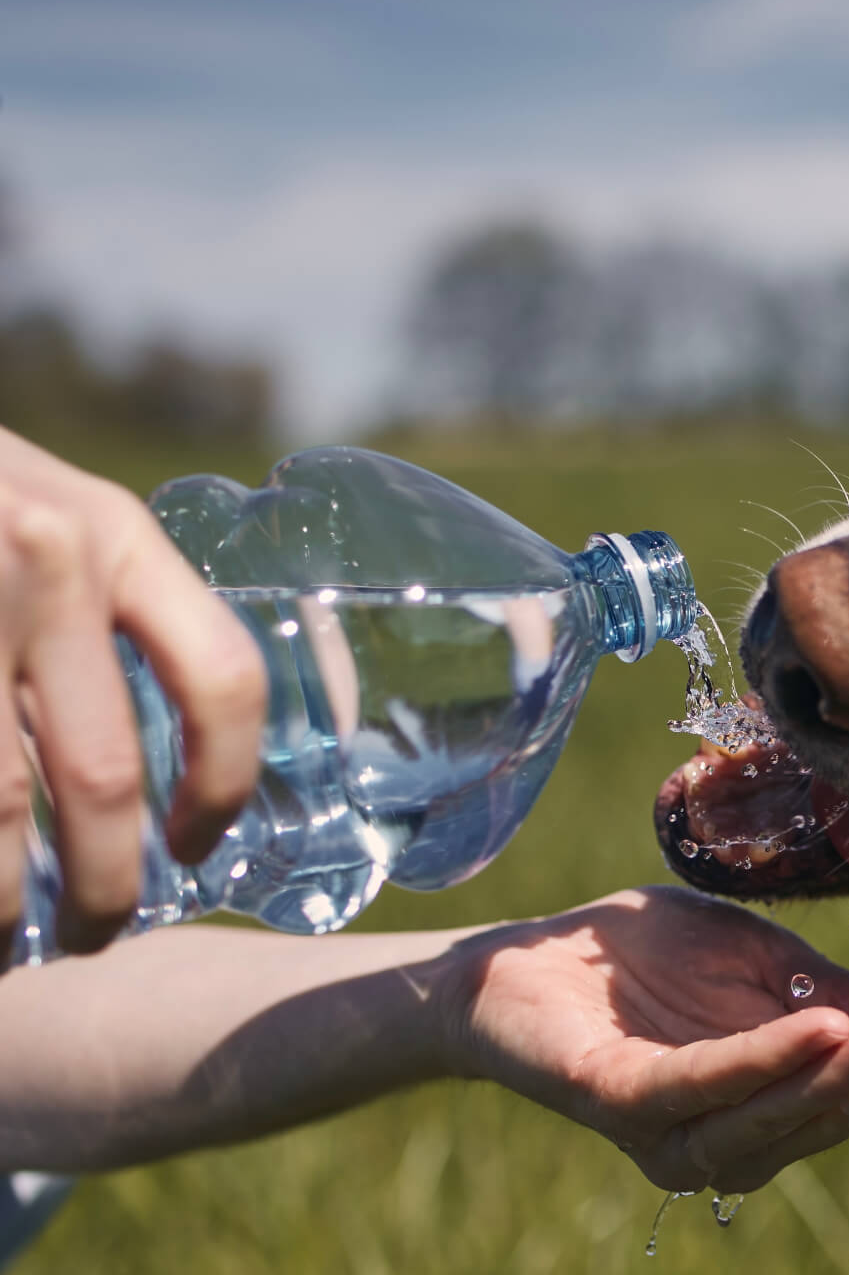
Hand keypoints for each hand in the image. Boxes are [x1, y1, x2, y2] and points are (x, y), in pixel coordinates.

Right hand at [0, 430, 265, 957]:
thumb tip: (149, 765)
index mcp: (111, 534)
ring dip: (0, 901)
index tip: (195, 846)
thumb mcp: (42, 511)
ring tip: (4, 941)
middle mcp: (45, 564)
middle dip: (103, 883)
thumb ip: (104, 604)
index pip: (220, 679)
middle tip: (95, 933)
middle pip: (103, 776)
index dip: (222, 785)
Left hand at [439, 886, 848, 1193]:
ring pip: (777, 1114)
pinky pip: (703, 1087)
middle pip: (831, 1113)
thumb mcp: (760, 965)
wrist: (528, 955)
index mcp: (766, 1107)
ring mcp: (671, 1129)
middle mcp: (725, 1140)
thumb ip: (829, 995)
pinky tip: (820, 1026)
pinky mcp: (621, 1100)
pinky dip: (766, 1059)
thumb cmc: (647, 963)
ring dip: (847, 1073)